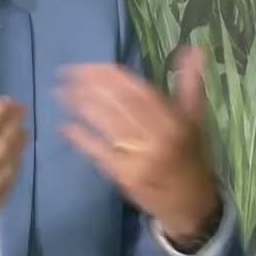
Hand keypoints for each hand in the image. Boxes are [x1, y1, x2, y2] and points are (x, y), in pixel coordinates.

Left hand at [56, 46, 220, 242]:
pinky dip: (82, 138)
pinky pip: (100, 153)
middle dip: (89, 87)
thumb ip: (190, 84)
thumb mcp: (195, 120)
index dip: (109, 76)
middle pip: (118, 105)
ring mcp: (140, 158)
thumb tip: (193, 49)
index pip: (137, 90)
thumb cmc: (191, 156)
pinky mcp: (126, 177)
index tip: (87, 66)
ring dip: (81, 106)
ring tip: (60, 93)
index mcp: (174, 120)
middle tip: (65, 74)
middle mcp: (158, 137)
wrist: (192, 205)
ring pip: (107, 125)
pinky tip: (66, 125)